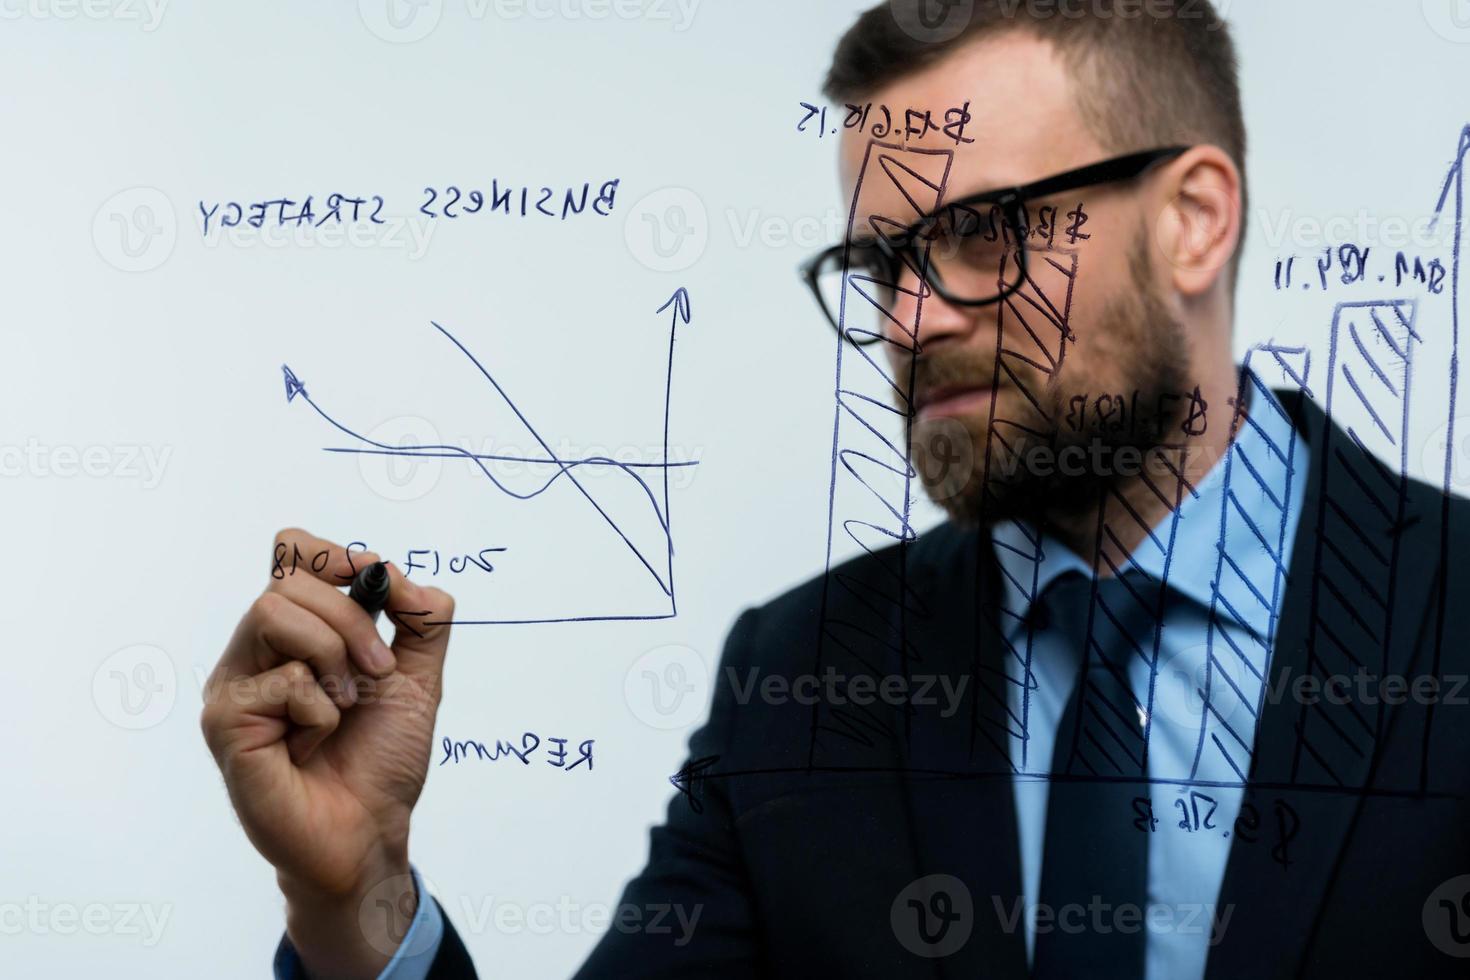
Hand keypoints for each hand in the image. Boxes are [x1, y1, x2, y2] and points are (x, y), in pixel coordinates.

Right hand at [201, 528, 454, 977]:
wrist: (370, 829)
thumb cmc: (381, 758)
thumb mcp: (418, 677)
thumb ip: (422, 619)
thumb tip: (398, 574)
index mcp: (297, 632)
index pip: (292, 552)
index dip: (333, 555)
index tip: (374, 585)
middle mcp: (257, 650)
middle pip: (287, 579)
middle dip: (351, 620)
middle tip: (378, 672)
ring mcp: (234, 684)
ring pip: (272, 611)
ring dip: (333, 654)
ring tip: (346, 704)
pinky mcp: (224, 721)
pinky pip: (280, 679)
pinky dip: (319, 710)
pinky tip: (313, 744)